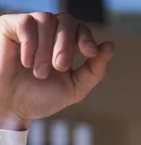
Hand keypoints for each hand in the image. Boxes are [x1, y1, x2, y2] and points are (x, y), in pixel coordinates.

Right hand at [0, 12, 114, 128]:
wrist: (10, 106)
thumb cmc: (39, 98)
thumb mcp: (73, 89)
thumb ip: (93, 71)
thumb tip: (110, 46)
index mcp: (66, 46)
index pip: (81, 30)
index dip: (87, 38)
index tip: (90, 53)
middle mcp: (50, 33)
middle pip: (67, 21)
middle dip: (66, 45)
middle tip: (59, 66)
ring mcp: (31, 27)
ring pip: (47, 21)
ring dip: (46, 50)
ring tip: (38, 72)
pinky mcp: (11, 25)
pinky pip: (27, 23)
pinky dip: (30, 44)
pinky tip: (25, 62)